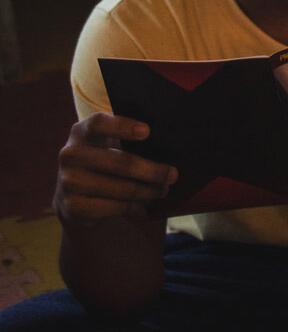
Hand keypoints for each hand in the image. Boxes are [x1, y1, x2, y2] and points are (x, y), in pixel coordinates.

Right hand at [54, 114, 176, 229]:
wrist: (75, 196)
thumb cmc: (107, 161)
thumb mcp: (113, 146)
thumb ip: (132, 141)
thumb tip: (170, 146)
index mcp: (83, 132)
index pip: (99, 124)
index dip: (123, 126)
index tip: (147, 131)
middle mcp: (71, 154)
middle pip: (121, 163)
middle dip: (153, 171)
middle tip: (173, 175)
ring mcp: (69, 182)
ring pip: (123, 188)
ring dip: (149, 191)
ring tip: (162, 190)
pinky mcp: (73, 206)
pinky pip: (116, 207)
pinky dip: (134, 206)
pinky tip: (142, 203)